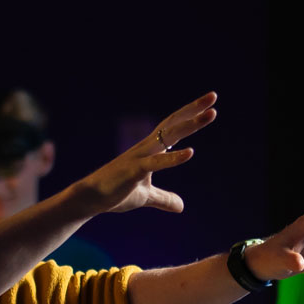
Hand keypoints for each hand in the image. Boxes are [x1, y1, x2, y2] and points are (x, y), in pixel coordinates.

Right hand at [64, 93, 218, 220]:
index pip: (172, 127)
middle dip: (193, 110)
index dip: (190, 115)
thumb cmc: (115, 193)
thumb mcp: (145, 197)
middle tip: (213, 96)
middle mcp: (146, 147)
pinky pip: (155, 163)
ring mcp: (140, 157)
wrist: (89, 198)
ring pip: (168, 136)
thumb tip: (181, 207)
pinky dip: (173, 158)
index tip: (209, 106)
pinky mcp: (133, 171)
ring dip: (190, 125)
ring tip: (210, 114)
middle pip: (173, 123)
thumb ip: (164, 198)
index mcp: (149, 149)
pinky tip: (190, 153)